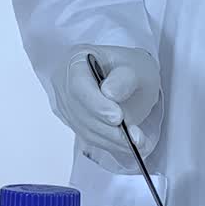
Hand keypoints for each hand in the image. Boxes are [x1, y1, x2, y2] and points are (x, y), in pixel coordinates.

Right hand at [52, 45, 160, 159]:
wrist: (129, 80)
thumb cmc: (131, 69)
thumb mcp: (137, 67)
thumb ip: (124, 79)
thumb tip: (109, 93)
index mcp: (77, 60)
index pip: (78, 85)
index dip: (97, 104)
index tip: (118, 117)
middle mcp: (65, 82)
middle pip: (80, 111)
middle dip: (109, 128)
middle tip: (135, 137)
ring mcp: (67, 104)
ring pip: (85, 129)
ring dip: (113, 140)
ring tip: (138, 142)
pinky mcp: (74, 121)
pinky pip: (90, 136)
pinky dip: (111, 143)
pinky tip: (129, 145)